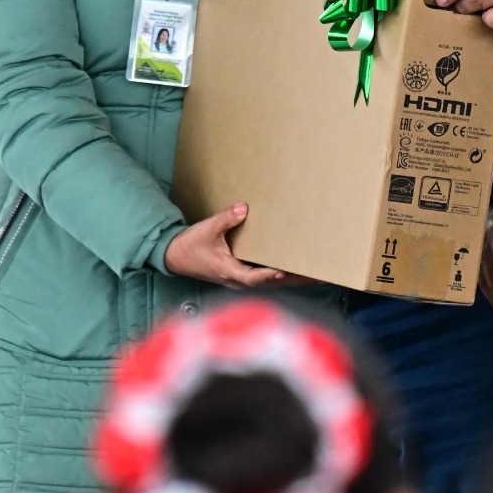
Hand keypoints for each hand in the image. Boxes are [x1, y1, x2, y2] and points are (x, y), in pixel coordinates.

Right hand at [162, 203, 307, 288]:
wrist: (174, 257)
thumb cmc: (190, 246)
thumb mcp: (206, 229)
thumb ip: (226, 218)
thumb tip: (244, 208)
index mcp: (229, 271)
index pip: (253, 276)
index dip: (269, 274)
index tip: (285, 270)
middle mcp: (237, 280)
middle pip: (270, 283)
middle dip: (293, 280)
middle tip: (317, 277)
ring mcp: (239, 280)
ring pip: (269, 284)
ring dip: (291, 281)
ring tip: (315, 277)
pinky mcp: (240, 277)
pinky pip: (264, 279)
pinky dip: (281, 277)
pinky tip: (295, 273)